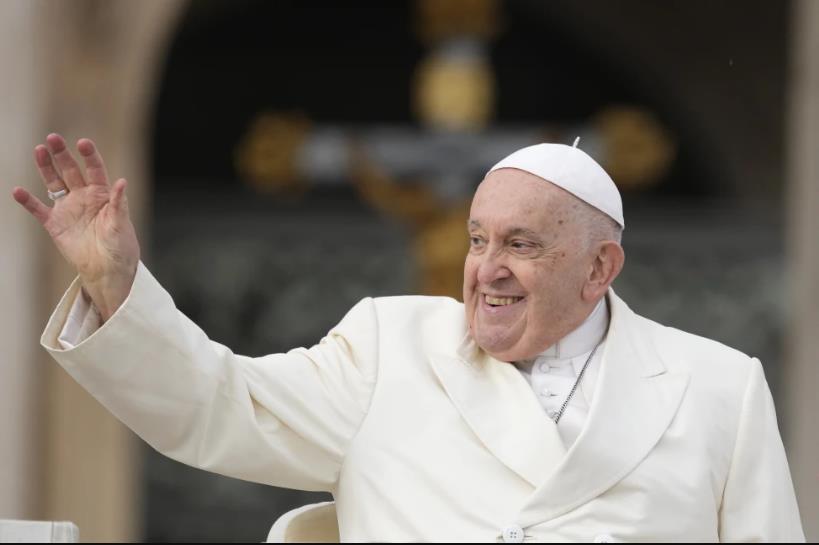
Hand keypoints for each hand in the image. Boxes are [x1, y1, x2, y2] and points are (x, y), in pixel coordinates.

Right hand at [12, 133, 139, 320]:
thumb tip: (122, 181)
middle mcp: (84, 197)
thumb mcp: (121, 224)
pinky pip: (38, 209)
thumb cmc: (120, 246)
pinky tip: (18, 191)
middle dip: (62, 154)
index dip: (89, 156)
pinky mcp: (55, 224)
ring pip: (54, 183)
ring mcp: (68, 209)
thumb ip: (120, 203)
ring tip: (39, 150)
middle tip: (53, 138)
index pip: (95, 170)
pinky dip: (28, 201)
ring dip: (46, 168)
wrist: (107, 270)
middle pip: (71, 170)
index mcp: (102, 194)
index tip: (83, 142)